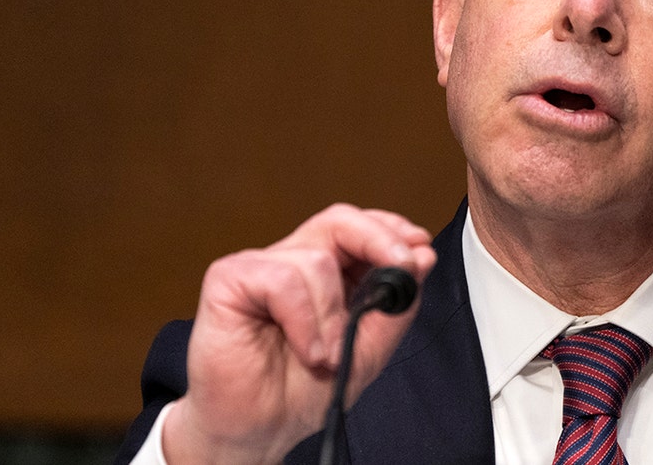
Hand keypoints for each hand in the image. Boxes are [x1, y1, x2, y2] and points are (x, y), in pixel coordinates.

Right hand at [161, 204, 436, 463]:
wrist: (260, 430)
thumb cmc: (301, 391)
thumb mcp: (368, 349)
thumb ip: (395, 305)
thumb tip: (421, 256)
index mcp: (326, 273)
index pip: (358, 228)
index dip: (390, 229)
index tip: (419, 246)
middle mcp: (293, 262)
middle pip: (338, 221)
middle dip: (378, 240)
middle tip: (401, 267)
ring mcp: (260, 267)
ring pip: (317, 259)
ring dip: (334, 316)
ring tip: (328, 356)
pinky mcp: (230, 279)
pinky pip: (283, 279)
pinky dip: (304, 321)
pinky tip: (307, 351)